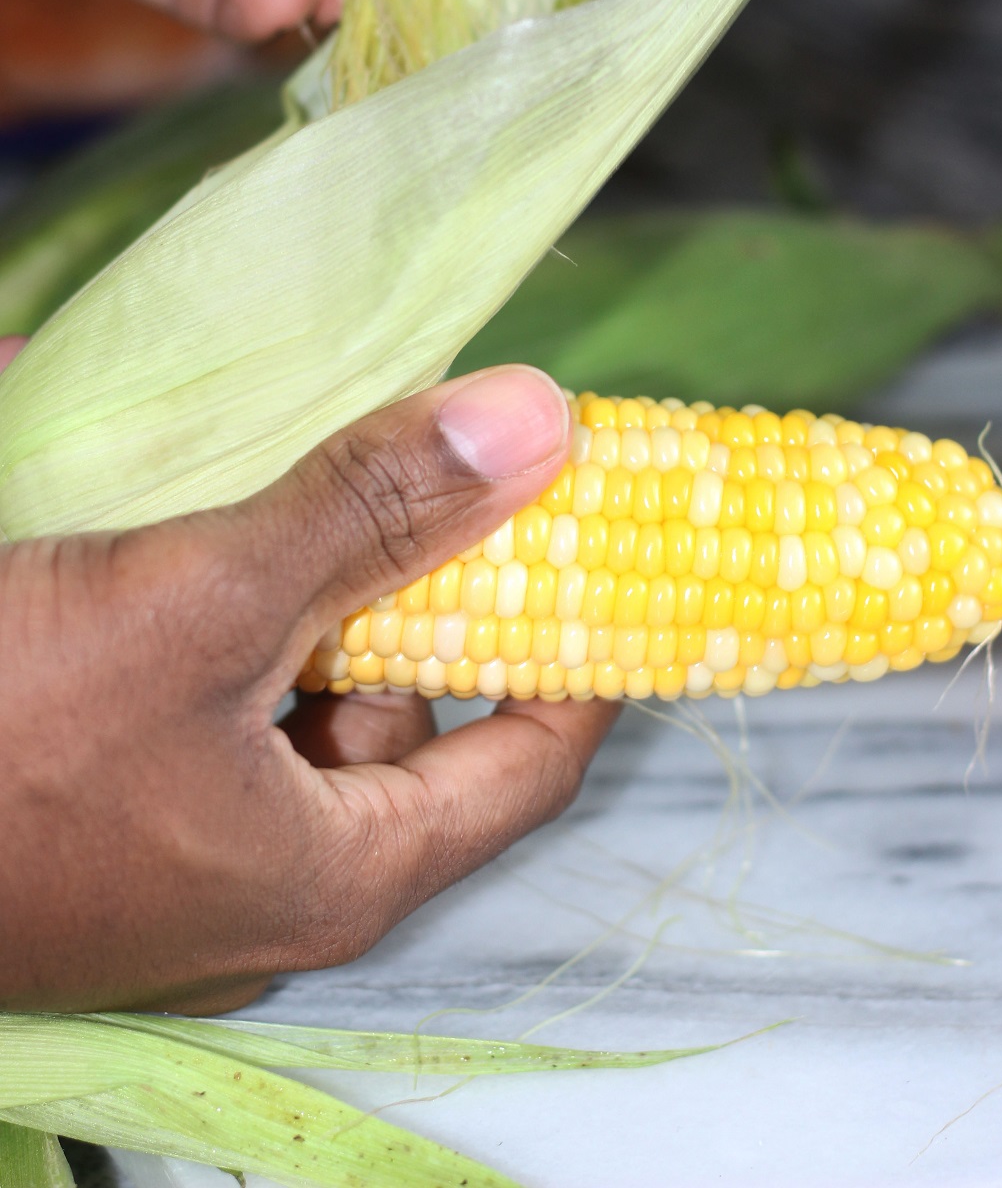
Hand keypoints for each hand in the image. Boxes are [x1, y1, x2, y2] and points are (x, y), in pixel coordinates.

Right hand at [0, 362, 618, 1012]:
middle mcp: (267, 875)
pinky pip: (200, 686)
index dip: (583, 648)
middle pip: (405, 714)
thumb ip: (373, 514)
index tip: (601, 533)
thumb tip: (540, 427)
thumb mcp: (199, 607)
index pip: (532, 762)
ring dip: (297, 580)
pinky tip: (166, 519)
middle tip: (408, 470)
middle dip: (410, 587)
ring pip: (293, 689)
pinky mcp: (100, 802)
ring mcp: (176, 845)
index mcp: (335, 868)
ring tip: (279, 484)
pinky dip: (209, 600)